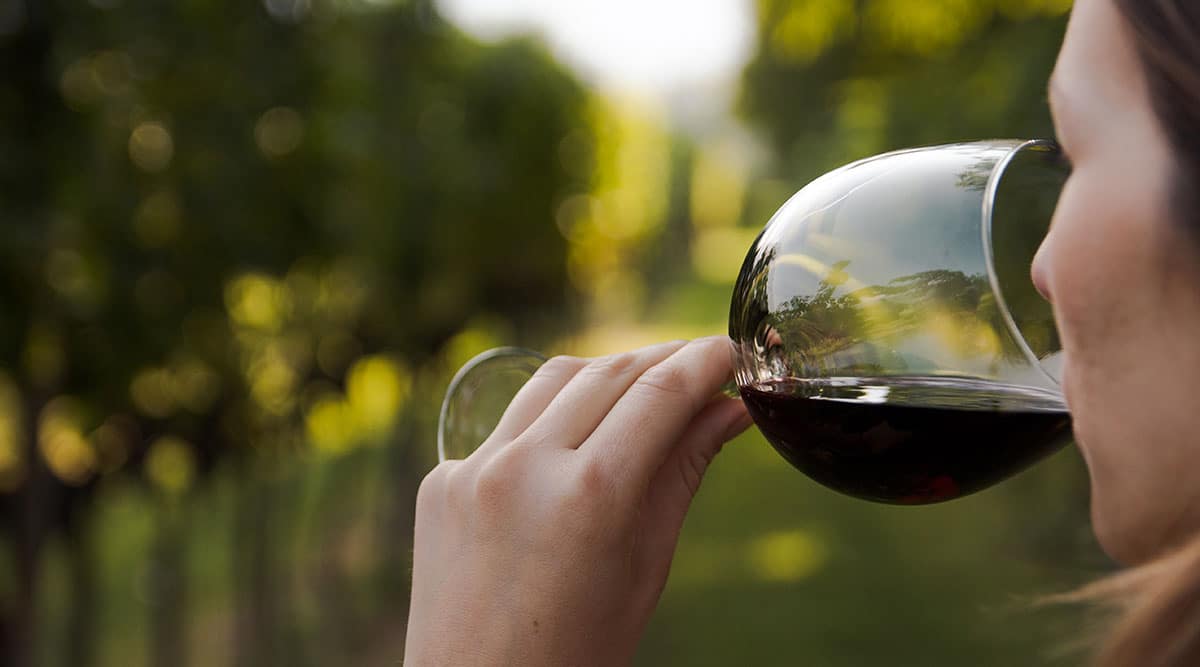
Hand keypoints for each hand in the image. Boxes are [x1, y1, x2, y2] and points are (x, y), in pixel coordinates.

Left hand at [404, 337, 751, 665]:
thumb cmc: (578, 652)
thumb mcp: (645, 567)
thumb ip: (682, 474)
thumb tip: (728, 412)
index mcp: (589, 497)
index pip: (661, 394)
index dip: (703, 361)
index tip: (728, 351)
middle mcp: (525, 468)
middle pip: (608, 373)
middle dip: (660, 360)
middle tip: (698, 366)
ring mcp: (472, 470)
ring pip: (552, 381)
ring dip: (604, 374)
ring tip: (643, 390)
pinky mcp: (439, 480)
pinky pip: (507, 426)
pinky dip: (550, 421)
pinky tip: (575, 442)